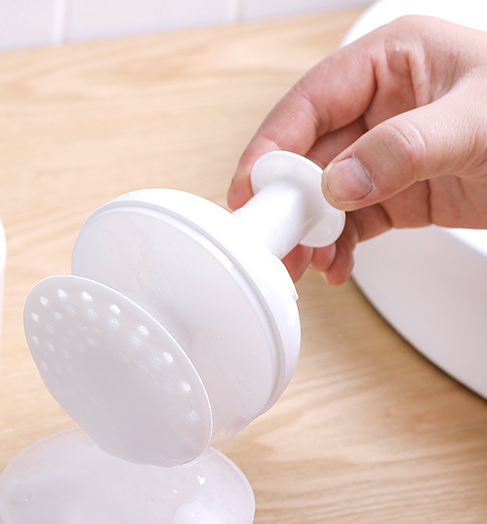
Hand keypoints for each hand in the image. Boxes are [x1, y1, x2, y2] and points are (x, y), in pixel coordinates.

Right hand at [227, 16, 486, 284]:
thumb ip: (405, 148)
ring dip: (307, 233)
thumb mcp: (479, 122)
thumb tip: (339, 182)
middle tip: (271, 240)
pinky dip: (336, 248)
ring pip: (322, 195)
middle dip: (286, 202)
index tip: (253, 188)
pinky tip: (335, 266)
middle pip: (308, 154)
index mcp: (390, 63)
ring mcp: (383, 154)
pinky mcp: (393, 194)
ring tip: (303, 264)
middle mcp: (378, 107)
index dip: (274, 145)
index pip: (311, 101)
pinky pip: (349, 223)